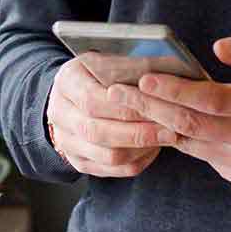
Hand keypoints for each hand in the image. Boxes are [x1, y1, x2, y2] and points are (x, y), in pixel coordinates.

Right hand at [44, 53, 178, 176]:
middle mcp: (60, 114)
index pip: (92, 100)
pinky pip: (113, 170)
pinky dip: (138, 161)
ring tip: (166, 138)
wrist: (72, 97)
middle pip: (98, 131)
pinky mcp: (79, 162)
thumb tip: (166, 66)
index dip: (126, 106)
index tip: (156, 106)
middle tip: (170, 129)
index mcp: (66, 82)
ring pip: (107, 156)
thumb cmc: (95, 75)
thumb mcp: (106, 60)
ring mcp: (66, 142)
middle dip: (138, 132)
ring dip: (141, 149)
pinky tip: (154, 148)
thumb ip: (129, 66)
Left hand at [109, 33, 230, 187]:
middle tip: (115, 93)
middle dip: (149, 109)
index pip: (210, 101)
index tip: (143, 79)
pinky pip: (205, 155)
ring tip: (127, 104)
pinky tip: (162, 120)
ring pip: (192, 144)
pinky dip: (183, 137)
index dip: (174, 92)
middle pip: (190, 127)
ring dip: (158, 125)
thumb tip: (216, 48)